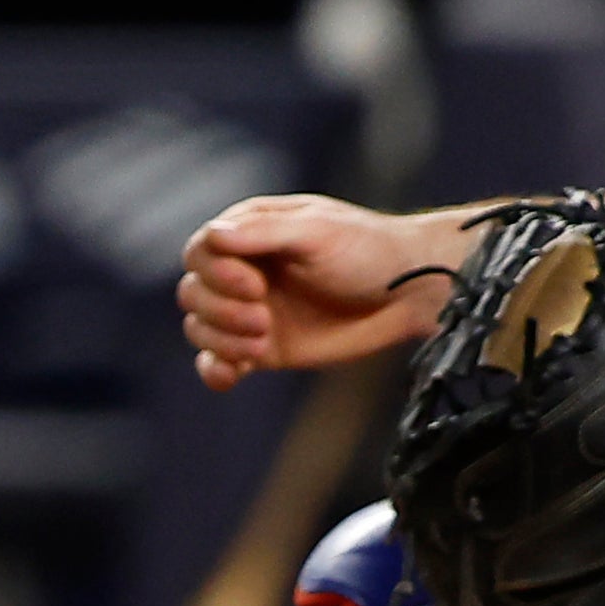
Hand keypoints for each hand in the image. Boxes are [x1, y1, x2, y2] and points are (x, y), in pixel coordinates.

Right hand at [179, 192, 471, 385]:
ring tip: (263, 340)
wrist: (410, 294)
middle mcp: (242, 272)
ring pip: (202, 327)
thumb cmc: (368, 250)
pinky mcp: (265, 348)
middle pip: (194, 292)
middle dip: (221, 309)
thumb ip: (262, 233)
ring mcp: (251, 312)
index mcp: (249, 234)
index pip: (201, 252)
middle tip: (264, 316)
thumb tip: (212, 236)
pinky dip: (215, 369)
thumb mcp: (318, 231)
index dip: (217, 272)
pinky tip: (229, 374)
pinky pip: (220, 361)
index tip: (255, 285)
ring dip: (222, 338)